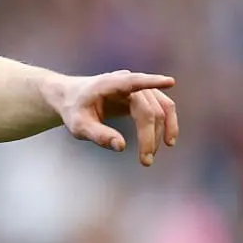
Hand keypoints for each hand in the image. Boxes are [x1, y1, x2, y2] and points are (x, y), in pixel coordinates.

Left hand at [59, 70, 178, 165]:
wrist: (72, 98)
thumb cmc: (74, 110)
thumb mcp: (78, 125)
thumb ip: (98, 135)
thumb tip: (121, 146)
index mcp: (109, 84)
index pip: (133, 82)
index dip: (152, 82)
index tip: (170, 82)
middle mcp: (127, 82)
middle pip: (148, 108)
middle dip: (150, 136)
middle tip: (146, 161)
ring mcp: (138, 88)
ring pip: (161, 107)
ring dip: (163, 131)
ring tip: (152, 155)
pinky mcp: (143, 96)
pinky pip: (162, 107)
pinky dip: (167, 123)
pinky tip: (168, 140)